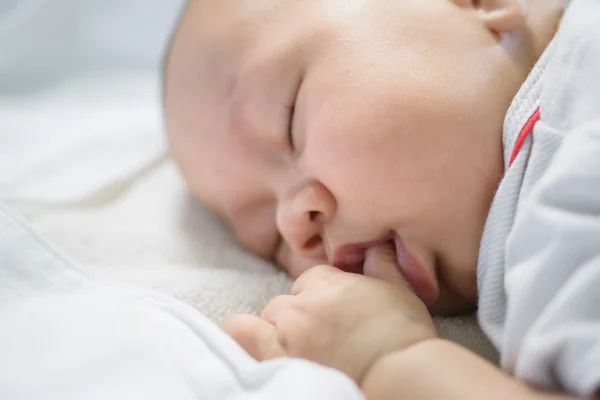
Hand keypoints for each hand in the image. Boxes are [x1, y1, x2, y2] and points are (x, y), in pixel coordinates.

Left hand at [223, 243, 437, 383]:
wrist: (400, 373)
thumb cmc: (404, 335)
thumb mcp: (400, 289)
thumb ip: (382, 261)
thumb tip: (378, 242)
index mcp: (329, 282)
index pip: (310, 280)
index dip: (322, 297)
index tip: (336, 314)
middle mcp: (303, 302)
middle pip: (287, 301)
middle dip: (299, 315)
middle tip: (321, 336)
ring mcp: (288, 330)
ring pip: (267, 317)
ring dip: (277, 329)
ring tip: (298, 348)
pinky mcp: (277, 356)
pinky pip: (240, 334)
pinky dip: (244, 336)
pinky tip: (259, 345)